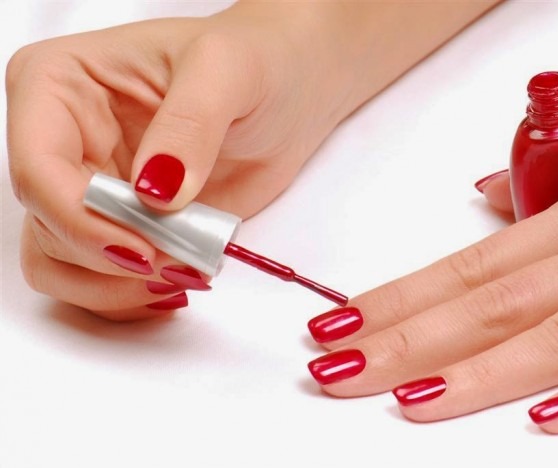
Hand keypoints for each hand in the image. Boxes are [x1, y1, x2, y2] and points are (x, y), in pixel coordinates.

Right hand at [6, 4, 351, 319]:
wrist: (287, 92)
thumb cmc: (254, 61)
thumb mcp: (226, 70)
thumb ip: (189, 124)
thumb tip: (155, 194)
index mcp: (59, 85)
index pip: (36, 166)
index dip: (80, 218)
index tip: (142, 246)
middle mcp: (63, 141)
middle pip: (47, 224)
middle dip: (110, 256)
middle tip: (179, 260)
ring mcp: (92, 188)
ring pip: (60, 263)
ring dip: (116, 286)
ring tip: (184, 271)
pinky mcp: (125, 225)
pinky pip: (100, 278)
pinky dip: (131, 294)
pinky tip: (180, 278)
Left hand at [305, 99, 557, 432]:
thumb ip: (556, 166)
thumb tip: (488, 193)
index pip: (468, 263)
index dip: (398, 296)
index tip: (341, 323)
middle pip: (488, 305)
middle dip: (406, 342)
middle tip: (337, 370)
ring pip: (556, 336)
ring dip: (476, 374)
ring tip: (405, 401)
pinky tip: (543, 417)